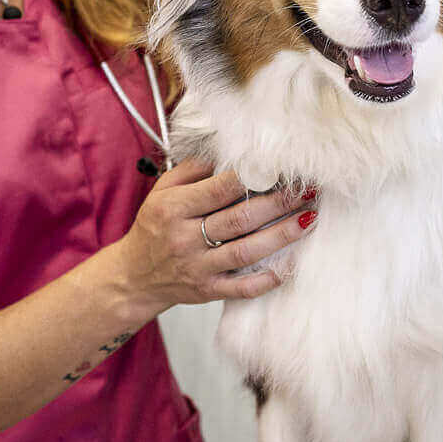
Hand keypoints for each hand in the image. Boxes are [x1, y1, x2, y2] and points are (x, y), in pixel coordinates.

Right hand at [114, 158, 318, 313]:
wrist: (134, 276)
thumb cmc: (155, 226)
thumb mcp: (163, 191)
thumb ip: (193, 169)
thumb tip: (228, 150)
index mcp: (174, 208)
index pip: (219, 189)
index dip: (254, 177)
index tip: (281, 166)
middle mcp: (185, 238)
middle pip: (239, 219)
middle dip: (278, 203)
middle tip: (307, 190)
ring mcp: (198, 267)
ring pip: (245, 252)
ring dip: (280, 235)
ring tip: (308, 219)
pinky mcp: (207, 291)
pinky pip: (241, 288)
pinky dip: (267, 280)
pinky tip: (291, 266)